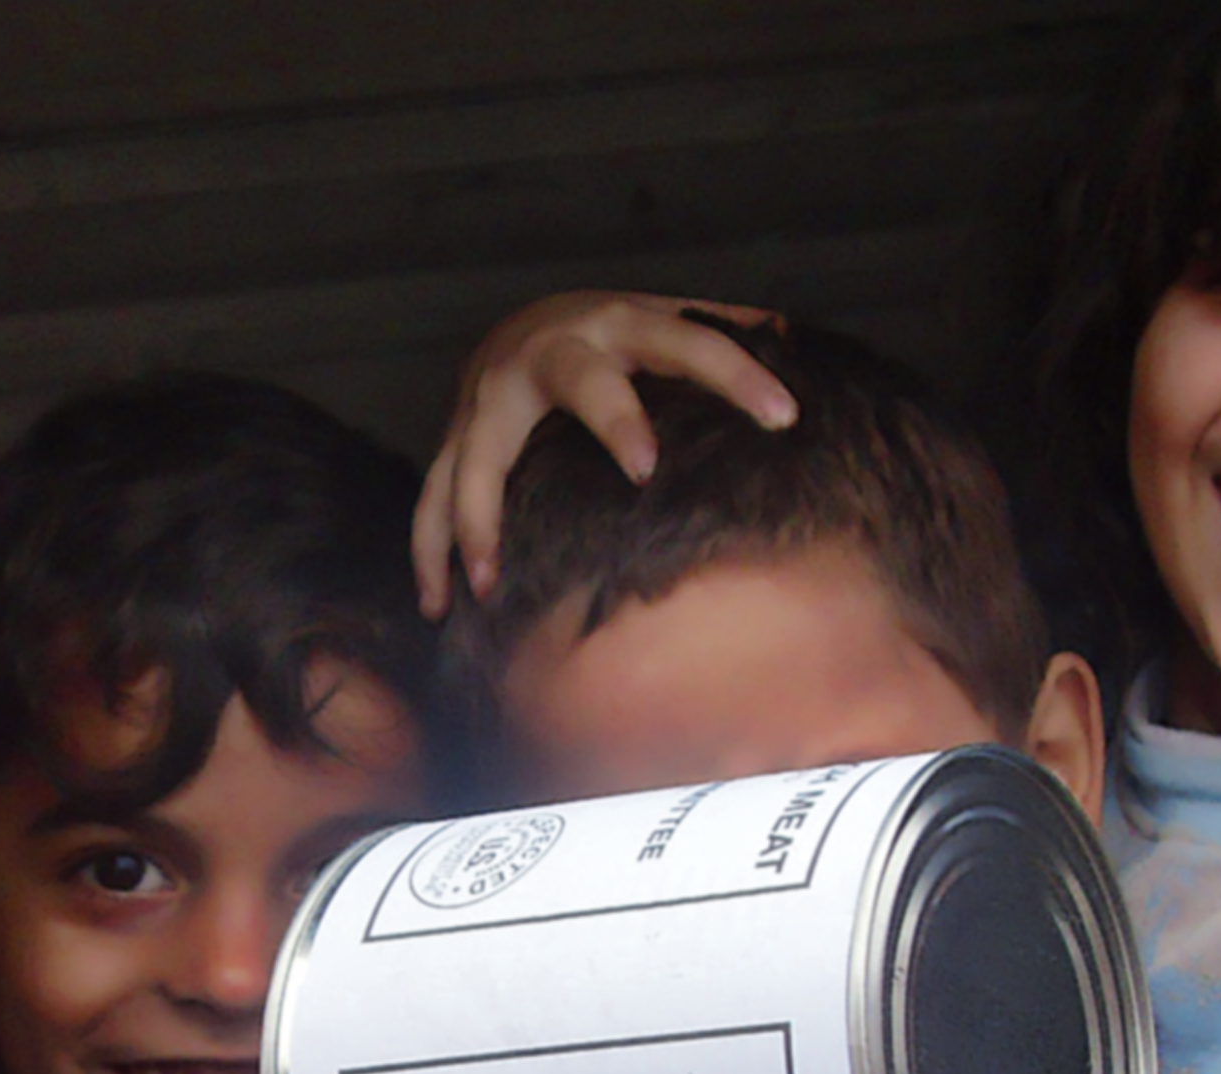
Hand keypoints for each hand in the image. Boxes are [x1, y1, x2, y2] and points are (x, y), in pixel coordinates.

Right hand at [412, 291, 795, 610]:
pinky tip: (437, 605)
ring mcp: (497, 394)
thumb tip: (789, 333)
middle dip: (613, 418)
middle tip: (644, 468)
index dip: (738, 376)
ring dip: (480, 516)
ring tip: (488, 583)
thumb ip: (719, 328)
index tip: (785, 416)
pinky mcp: (460, 433)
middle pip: (583, 381)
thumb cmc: (611, 338)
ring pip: (481, 450)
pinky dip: (431, 548)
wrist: (520, 325)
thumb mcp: (663, 320)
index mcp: (621, 324)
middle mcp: (555, 351)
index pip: (690, 344)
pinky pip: (434, 491)